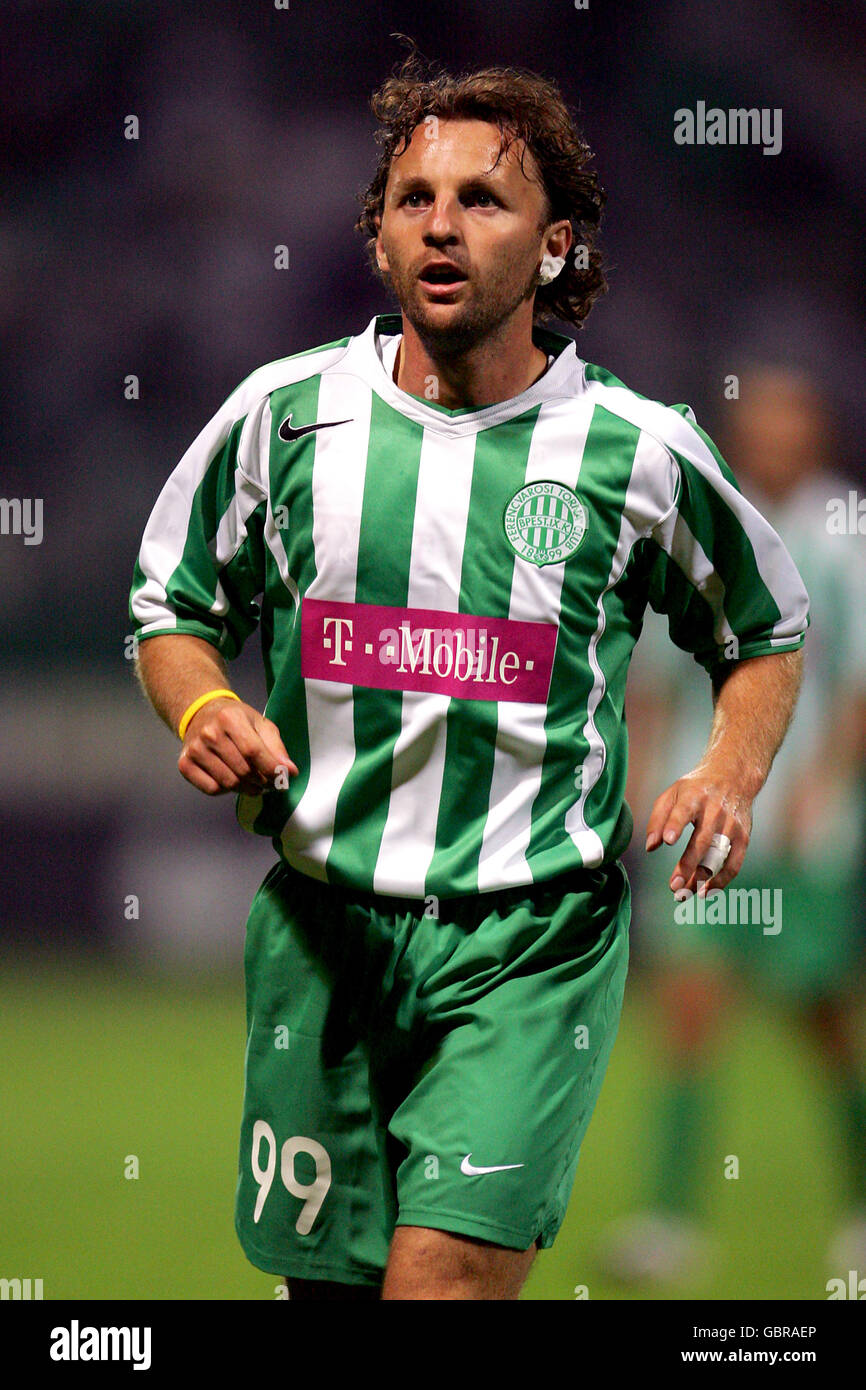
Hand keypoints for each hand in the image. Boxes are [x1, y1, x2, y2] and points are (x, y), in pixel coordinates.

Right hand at [178, 698, 296, 795]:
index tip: (283, 778)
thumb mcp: (260, 724)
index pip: (254, 751)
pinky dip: (226, 790)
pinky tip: (232, 779)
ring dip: (247, 788)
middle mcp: (209, 733)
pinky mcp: (185, 764)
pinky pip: (211, 789)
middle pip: (243, 770)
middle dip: (261, 781)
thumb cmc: (236, 720)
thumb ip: (277, 748)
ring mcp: (195, 750)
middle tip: (269, 782)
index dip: (271, 769)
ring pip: (229, 783)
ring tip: (254, 783)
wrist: (202, 714)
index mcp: (230, 718)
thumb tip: (289, 771)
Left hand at [644, 764, 751, 896]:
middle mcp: (715, 811)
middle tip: (674, 887)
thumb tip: (650, 847)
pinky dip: (721, 881)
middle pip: (702, 841)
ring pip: (717, 856)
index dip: (675, 825)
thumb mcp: (672, 794)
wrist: (733, 777)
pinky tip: (705, 892)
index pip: (683, 811)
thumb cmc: (695, 789)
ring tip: (685, 894)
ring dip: (702, 879)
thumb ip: (658, 819)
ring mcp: (731, 825)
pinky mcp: (743, 836)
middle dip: (688, 865)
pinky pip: (734, 863)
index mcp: (694, 797)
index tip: (668, 840)